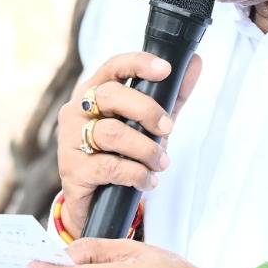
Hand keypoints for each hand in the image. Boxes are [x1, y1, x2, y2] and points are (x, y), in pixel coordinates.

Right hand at [56, 52, 201, 237]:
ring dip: (146, 149)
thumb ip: (170, 96)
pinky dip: (137, 173)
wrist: (95, 204)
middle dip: (147, 110)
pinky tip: (147, 180)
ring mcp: (70, 139)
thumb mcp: (148, 123)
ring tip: (161, 163)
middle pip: (110, 95)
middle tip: (168, 128)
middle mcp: (77, 111)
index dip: (137, 63)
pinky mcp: (73, 169)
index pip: (112, 67)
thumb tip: (196, 63)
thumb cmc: (120, 154)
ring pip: (112, 133)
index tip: (165, 69)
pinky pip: (110, 166)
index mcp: (93, 92)